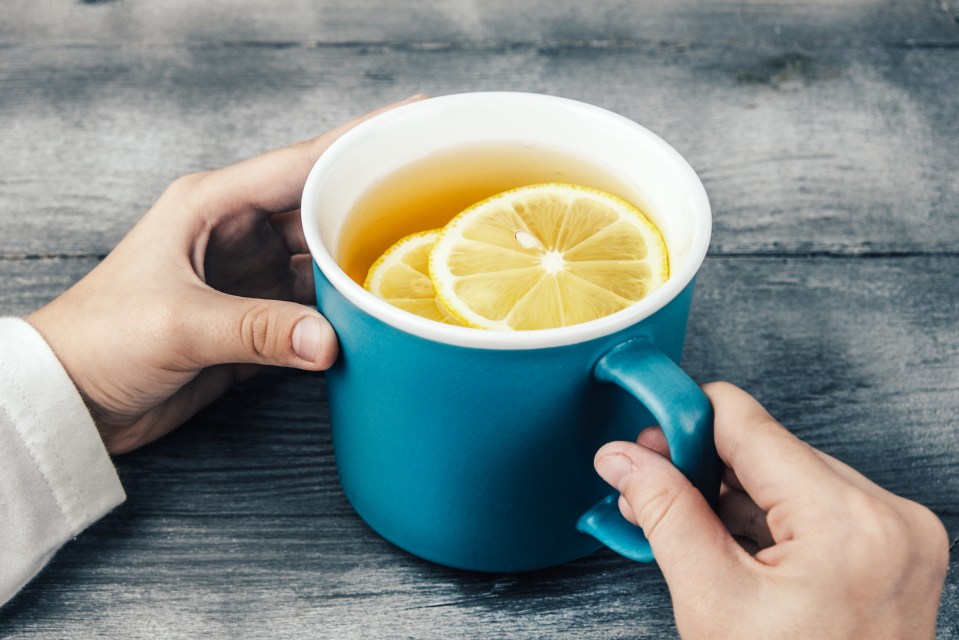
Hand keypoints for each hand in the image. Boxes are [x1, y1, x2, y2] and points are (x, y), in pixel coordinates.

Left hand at [27, 95, 423, 453]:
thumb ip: (256, 329)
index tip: (412, 122)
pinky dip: (343, 310)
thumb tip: (329, 340)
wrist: (74, 400)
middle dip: (372, 204)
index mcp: (211, 205)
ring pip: (322, 259)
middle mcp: (236, 233)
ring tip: (419, 261)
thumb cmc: (100, 340)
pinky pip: (313, 306)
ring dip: (361, 264)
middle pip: (321, 208)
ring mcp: (247, 276)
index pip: (300, 163)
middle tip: (434, 199)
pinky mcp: (253, 318)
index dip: (358, 142)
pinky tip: (376, 312)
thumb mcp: (178, 324)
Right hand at [594, 381, 948, 638]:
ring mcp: (898, 531)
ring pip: (789, 472)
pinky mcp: (895, 545)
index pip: (745, 422)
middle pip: (767, 447)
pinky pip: (817, 501)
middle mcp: (885, 515)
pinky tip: (731, 543)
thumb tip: (624, 458)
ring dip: (732, 492)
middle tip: (650, 487)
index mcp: (844, 522)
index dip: (682, 418)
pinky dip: (768, 515)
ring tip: (690, 529)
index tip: (643, 429)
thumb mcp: (710, 600)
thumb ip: (664, 512)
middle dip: (702, 466)